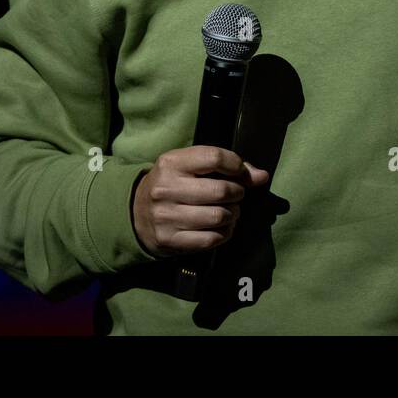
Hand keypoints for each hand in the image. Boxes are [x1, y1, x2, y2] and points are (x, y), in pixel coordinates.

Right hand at [131, 145, 269, 256]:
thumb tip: (262, 176)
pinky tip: (222, 227)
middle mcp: (166, 189)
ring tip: (230, 211)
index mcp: (171, 163)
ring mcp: (166, 217)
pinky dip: (225, 233)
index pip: (214, 158)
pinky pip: (211, 239)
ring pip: (219, 216)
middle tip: (236, 194)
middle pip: (221, 190)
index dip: (236, 165)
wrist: (135, 213)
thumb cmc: (172, 184)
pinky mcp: (170, 240)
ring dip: (233, 214)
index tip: (241, 173)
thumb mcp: (190, 166)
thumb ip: (226, 166)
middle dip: (237, 193)